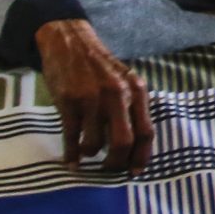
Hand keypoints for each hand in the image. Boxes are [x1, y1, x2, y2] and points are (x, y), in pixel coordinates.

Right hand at [35, 19, 153, 169]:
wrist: (69, 41)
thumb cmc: (99, 67)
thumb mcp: (125, 81)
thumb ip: (132, 107)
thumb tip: (136, 146)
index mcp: (136, 91)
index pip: (146, 132)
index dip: (142, 157)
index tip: (135, 172)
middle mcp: (117, 95)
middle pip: (123, 142)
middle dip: (116, 163)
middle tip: (110, 169)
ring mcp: (92, 98)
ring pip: (95, 143)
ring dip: (91, 154)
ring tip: (88, 155)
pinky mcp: (69, 101)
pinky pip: (71, 137)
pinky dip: (72, 154)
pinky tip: (71, 160)